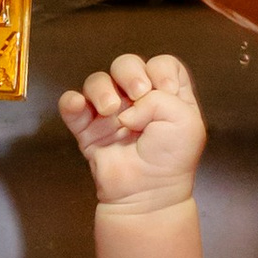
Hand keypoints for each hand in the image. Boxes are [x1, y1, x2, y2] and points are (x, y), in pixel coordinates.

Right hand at [58, 49, 206, 209]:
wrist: (147, 193)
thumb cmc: (171, 159)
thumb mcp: (185, 122)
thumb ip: (160, 99)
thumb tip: (127, 108)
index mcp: (167, 96)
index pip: (160, 65)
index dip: (160, 70)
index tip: (164, 89)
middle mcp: (138, 100)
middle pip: (126, 65)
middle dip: (130, 73)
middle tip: (137, 94)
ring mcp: (110, 113)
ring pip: (97, 81)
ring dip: (102, 89)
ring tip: (110, 110)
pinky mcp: (88, 128)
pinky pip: (72, 105)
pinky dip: (72, 102)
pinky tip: (80, 106)